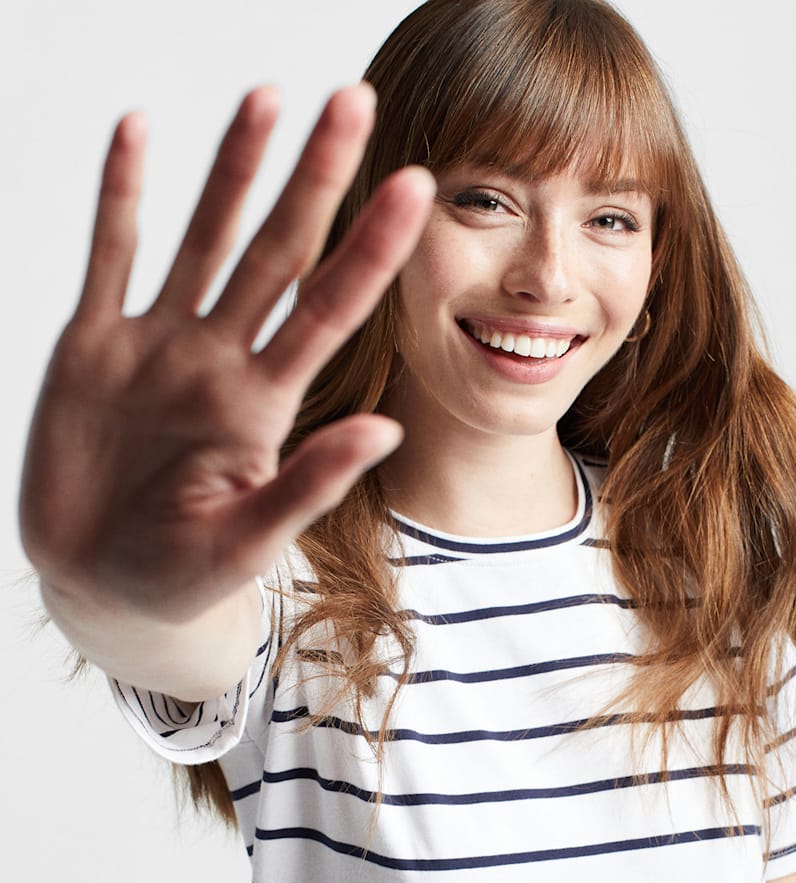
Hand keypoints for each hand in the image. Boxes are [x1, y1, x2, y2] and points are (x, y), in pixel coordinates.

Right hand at [19, 84, 433, 625]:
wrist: (102, 586)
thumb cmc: (182, 574)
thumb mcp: (249, 539)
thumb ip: (309, 482)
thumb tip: (388, 429)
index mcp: (263, 405)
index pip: (329, 310)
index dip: (371, 250)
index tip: (417, 188)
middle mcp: (220, 361)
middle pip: (279, 253)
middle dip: (316, 179)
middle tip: (356, 101)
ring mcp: (158, 347)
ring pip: (204, 239)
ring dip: (234, 170)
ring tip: (268, 97)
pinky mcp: (92, 347)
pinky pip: (110, 257)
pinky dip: (121, 196)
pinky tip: (139, 132)